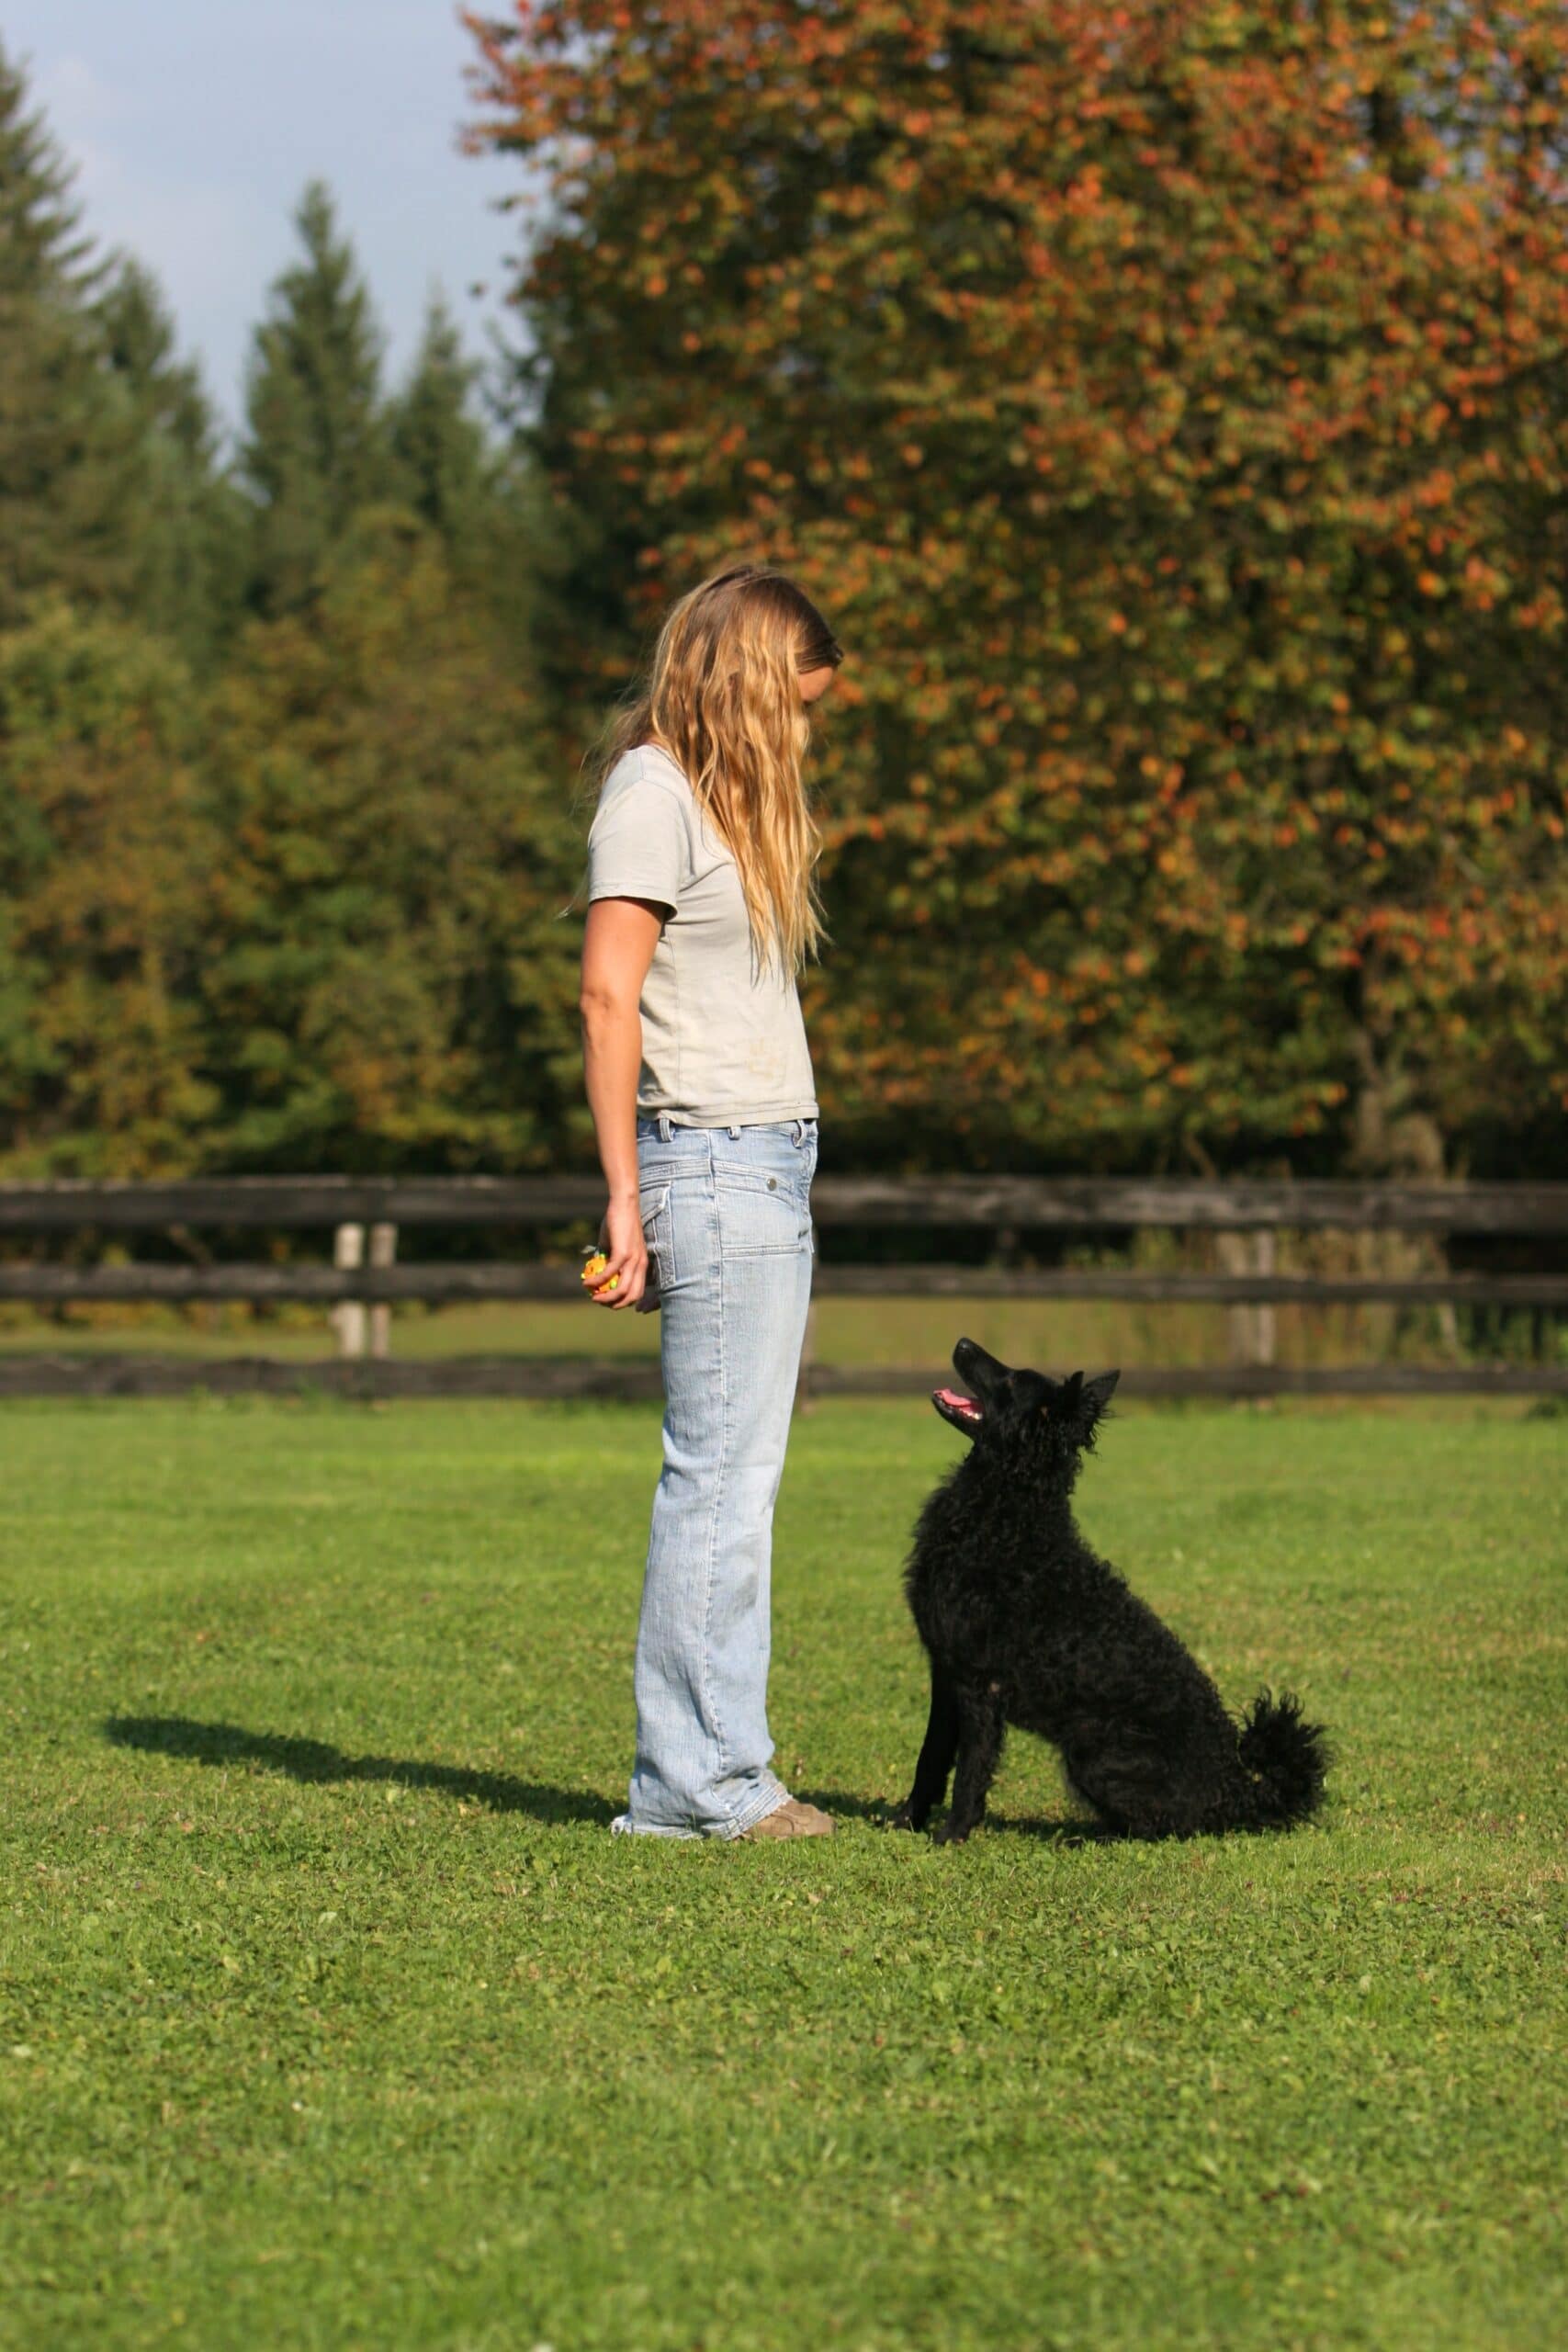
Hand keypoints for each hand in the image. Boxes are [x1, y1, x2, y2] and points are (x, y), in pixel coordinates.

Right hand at [588, 1195, 648, 1310]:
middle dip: (615, 1304)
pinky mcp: (623, 1253)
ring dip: (605, 1298)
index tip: (608, 1302)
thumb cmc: (618, 1222)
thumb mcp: (613, 1244)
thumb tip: (595, 1269)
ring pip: (621, 1290)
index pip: (637, 1292)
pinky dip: (597, 1281)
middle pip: (632, 1296)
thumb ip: (607, 1258)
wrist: (623, 1204)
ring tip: (592, 1297)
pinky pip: (609, 1274)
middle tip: (598, 1301)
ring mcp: (633, 1260)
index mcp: (641, 1264)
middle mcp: (640, 1265)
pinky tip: (587, 1283)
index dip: (623, 1301)